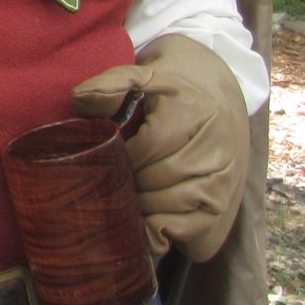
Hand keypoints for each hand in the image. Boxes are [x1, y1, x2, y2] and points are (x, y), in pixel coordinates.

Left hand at [71, 34, 249, 260]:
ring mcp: (225, 176)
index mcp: (195, 111)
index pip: (151, 146)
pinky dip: (164, 228)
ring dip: (143, 207)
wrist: (213, 99)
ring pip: (179, 204)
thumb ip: (109, 83)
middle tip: (106, 182)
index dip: (122, 157)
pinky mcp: (224, 200)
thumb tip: (79, 98)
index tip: (105, 158)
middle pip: (163, 178)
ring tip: (121, 198)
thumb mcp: (140, 76)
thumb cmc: (167, 93)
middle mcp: (217, 146)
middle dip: (129, 184)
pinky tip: (142, 220)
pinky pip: (195, 225)